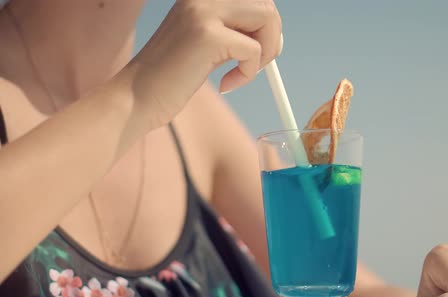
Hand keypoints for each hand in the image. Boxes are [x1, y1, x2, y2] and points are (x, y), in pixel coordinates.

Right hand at [127, 0, 281, 128]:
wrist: (135, 98)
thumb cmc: (171, 77)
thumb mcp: (205, 42)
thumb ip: (232, 28)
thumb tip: (272, 27)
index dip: (266, 24)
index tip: (258, 50)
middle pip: (266, 4)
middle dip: (271, 38)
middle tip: (253, 65)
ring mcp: (203, 11)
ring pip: (267, 19)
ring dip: (265, 52)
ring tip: (242, 72)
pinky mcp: (207, 35)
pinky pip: (254, 51)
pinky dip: (247, 74)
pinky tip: (225, 85)